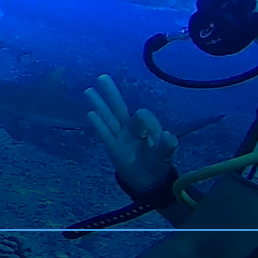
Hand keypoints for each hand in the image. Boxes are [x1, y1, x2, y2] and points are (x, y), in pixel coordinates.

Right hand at [85, 74, 178, 193]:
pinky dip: (98, 124)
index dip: (141, 121)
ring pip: (109, 117)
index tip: (143, 134)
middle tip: (103, 77)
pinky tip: (90, 113)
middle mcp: (132, 128)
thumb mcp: (164, 156)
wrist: (148, 181)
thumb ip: (166, 146)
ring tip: (89, 90)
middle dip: (111, 93)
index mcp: (147, 126)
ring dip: (100, 104)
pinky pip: (105, 133)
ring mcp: (121, 136)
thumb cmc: (158, 163)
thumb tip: (169, 135)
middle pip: (119, 108)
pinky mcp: (113, 147)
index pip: (141, 117)